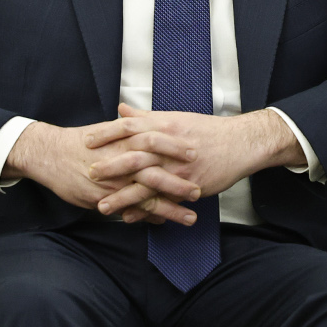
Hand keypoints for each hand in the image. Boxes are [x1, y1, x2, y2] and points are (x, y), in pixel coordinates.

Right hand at [4, 119, 200, 224]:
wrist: (50, 154)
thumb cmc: (80, 142)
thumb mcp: (107, 129)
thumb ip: (128, 126)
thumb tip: (147, 124)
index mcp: (124, 138)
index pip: (156, 140)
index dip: (176, 147)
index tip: (196, 150)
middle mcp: (121, 159)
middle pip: (157, 170)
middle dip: (180, 180)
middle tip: (201, 187)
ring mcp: (114, 180)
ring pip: (148, 194)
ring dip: (171, 206)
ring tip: (192, 215)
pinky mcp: (104, 197)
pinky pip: (130, 209)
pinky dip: (148, 217)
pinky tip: (163, 223)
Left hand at [83, 103, 302, 218]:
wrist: (239, 144)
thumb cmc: (207, 130)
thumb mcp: (176, 118)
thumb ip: (146, 116)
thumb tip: (122, 108)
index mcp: (165, 125)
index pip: (129, 127)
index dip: (107, 134)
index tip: (87, 140)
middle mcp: (169, 145)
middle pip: (134, 154)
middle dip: (110, 165)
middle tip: (88, 173)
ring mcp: (178, 167)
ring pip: (146, 182)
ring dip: (122, 196)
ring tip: (101, 206)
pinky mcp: (189, 185)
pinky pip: (164, 199)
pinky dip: (146, 210)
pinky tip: (131, 217)